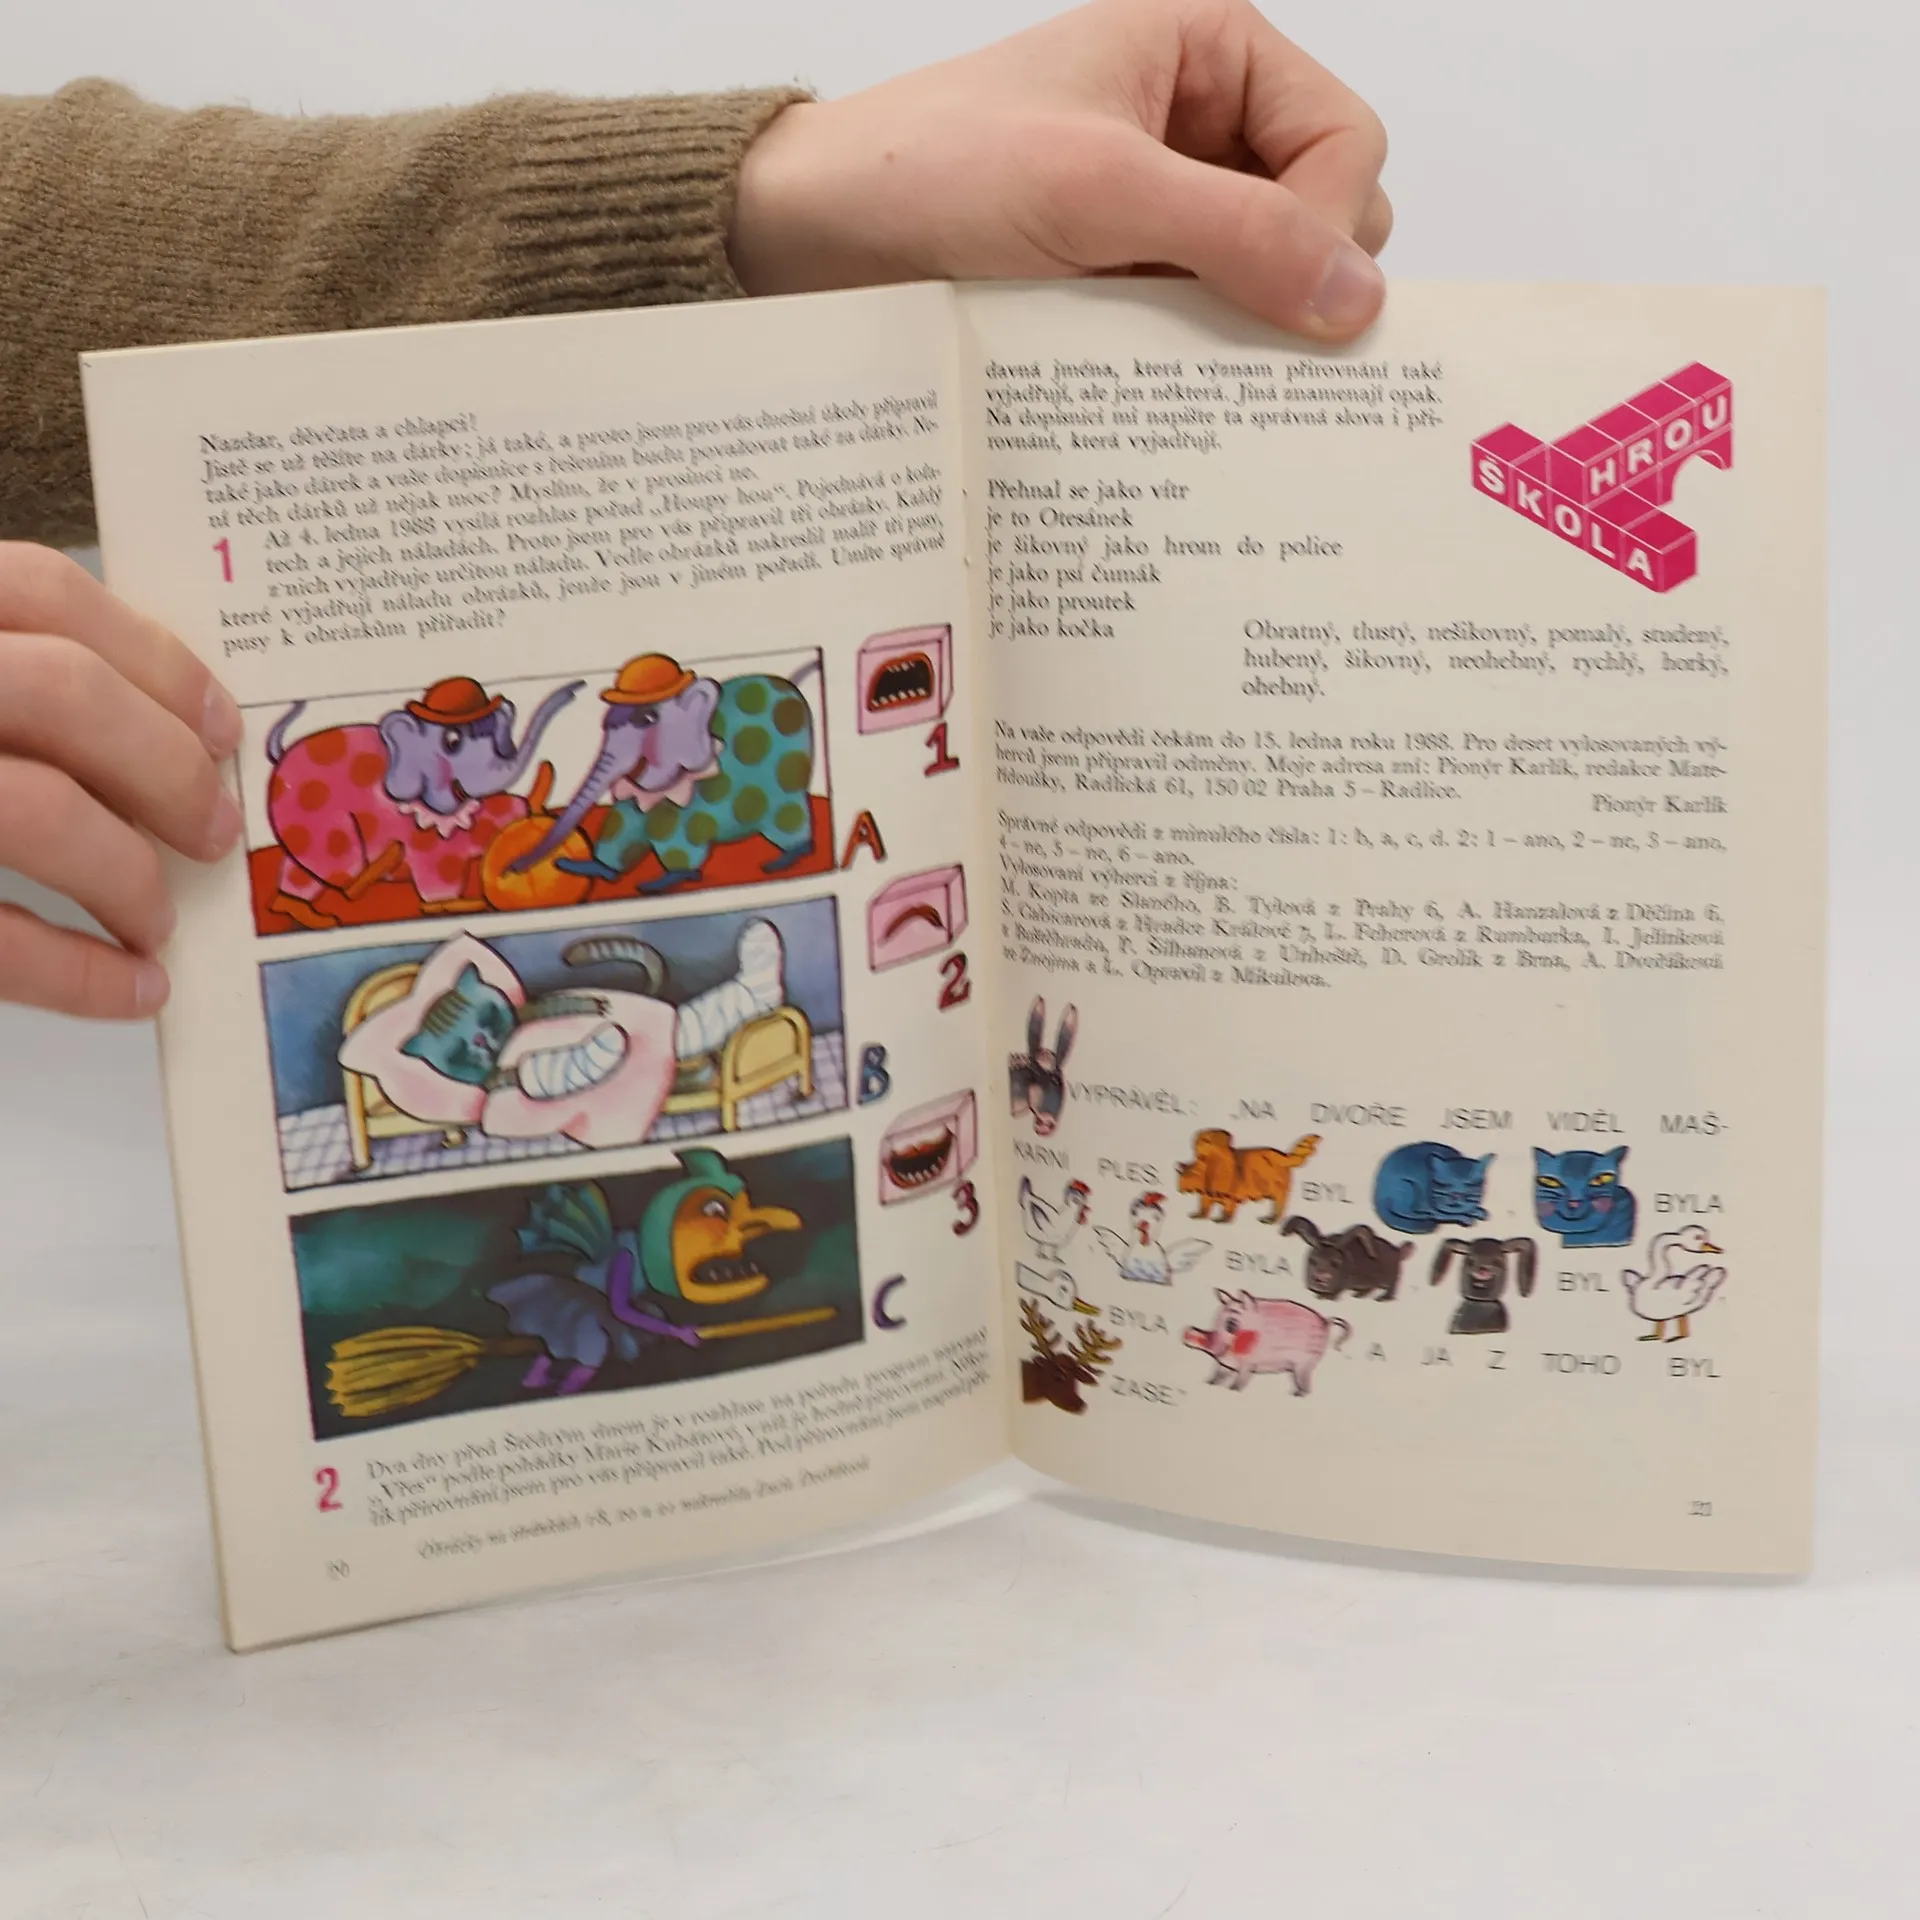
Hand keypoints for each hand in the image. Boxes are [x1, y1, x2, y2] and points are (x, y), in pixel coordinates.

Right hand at [0, 544, 242, 1019]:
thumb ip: (17, 686)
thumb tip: (166, 737)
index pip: (39, 589)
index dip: (151, 657)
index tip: (221, 727)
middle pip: (59, 693)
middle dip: (163, 768)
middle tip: (216, 830)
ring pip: (34, 810)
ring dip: (126, 876)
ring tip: (157, 919)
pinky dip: (79, 974)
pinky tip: (133, 989)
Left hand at [730, 0, 1389, 339]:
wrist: (820, 234)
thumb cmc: (937, 170)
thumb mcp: (1099, 189)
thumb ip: (1238, 235)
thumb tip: (1358, 300)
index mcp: (1213, 53)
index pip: (1345, 142)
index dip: (1327, 223)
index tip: (1282, 294)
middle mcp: (1202, 124)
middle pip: (1324, 213)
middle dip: (1289, 277)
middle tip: (1222, 328)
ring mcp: (1167, 206)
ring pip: (1268, 280)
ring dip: (1239, 327)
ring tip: (1171, 356)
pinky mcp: (1130, 276)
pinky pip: (1206, 324)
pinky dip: (1196, 358)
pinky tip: (1156, 380)